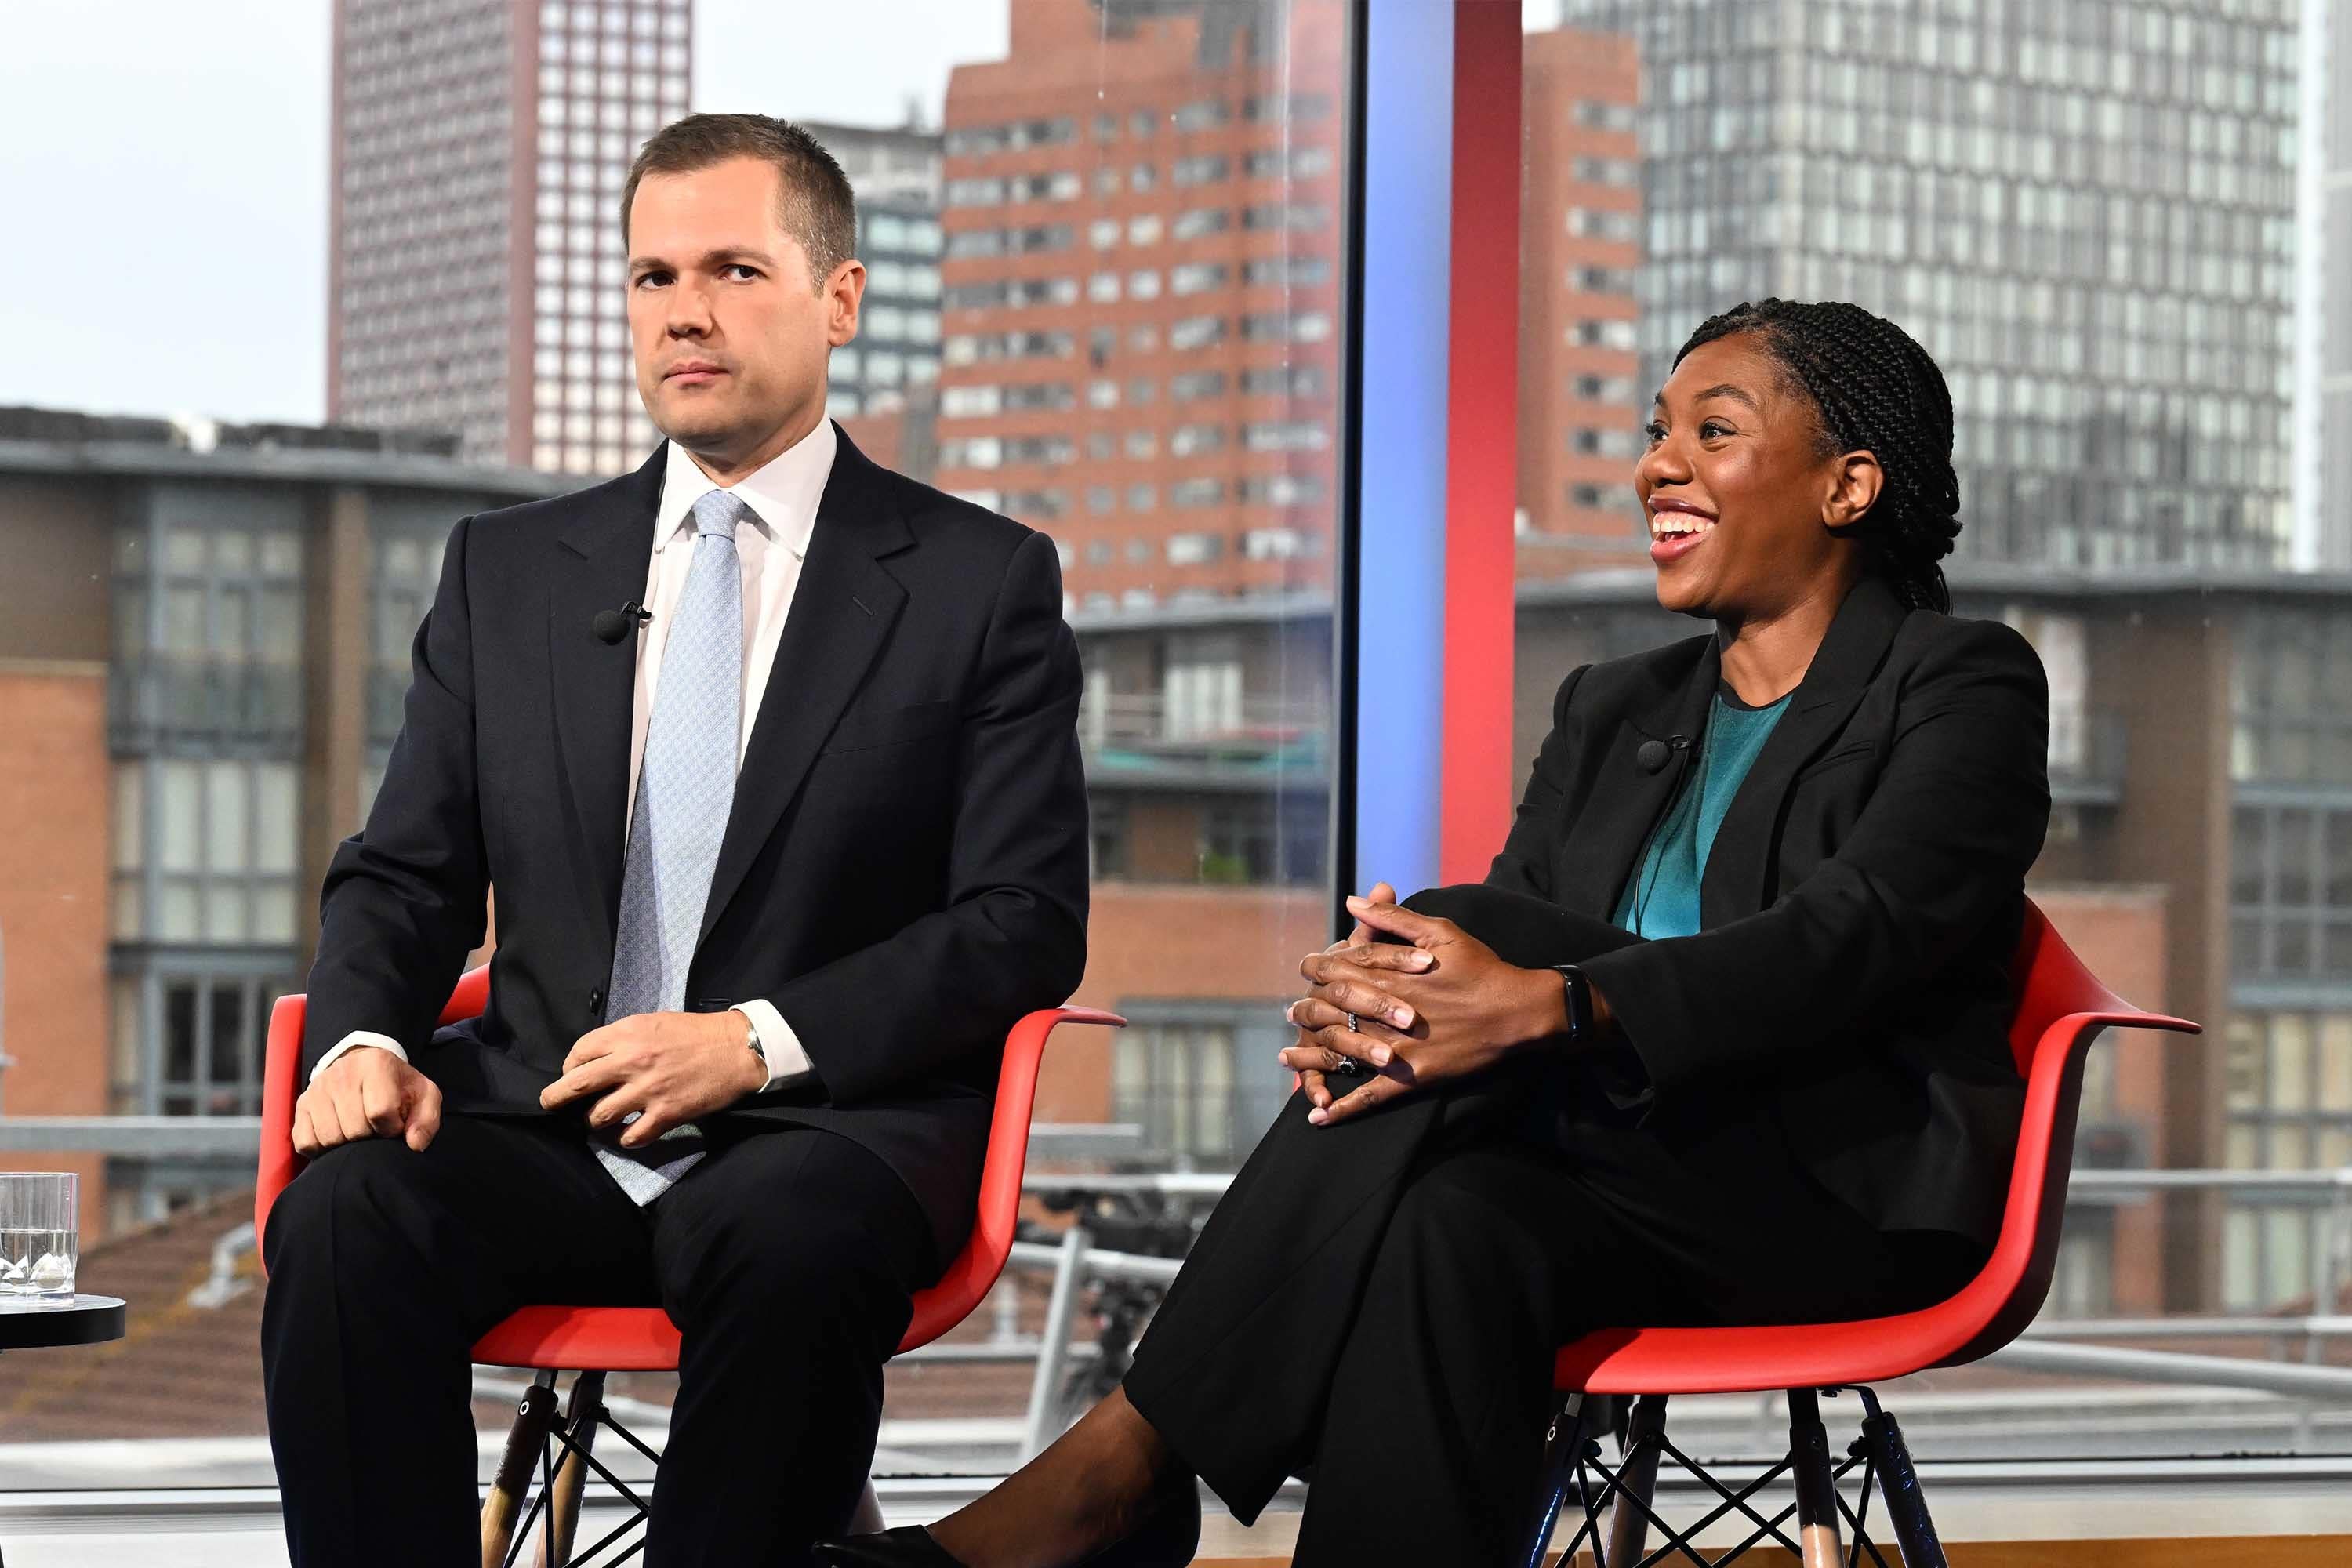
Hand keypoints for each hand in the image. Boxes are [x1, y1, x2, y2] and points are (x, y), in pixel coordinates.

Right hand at [294, 1045, 443, 1155]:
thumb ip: (426, 1119)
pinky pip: (305, 1143)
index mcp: (376, 1064)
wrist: (364, 1066)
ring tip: (358, 1129)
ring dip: (347, 1143)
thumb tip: (415, 1145)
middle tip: (375, 1127)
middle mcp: (342, 1073)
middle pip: (355, 1129)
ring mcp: (317, 1089)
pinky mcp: (300, 1106)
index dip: (392, 1127)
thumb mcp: (423, 1095)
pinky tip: (338, 1134)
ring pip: (330, 1138)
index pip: (381, 1111)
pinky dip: (322, 1148)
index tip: (395, 1123)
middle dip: (370, 1136)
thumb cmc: (397, 1085)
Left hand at [539, 1010, 766, 1145]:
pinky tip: (629, 1134)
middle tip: (551, 1103)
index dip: (569, 1066)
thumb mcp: (654, 1022)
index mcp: (628, 1034)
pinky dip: (626, 1139)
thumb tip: (599, 1058)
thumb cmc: (696, 1033)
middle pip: (576, 1085)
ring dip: (595, 1121)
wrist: (737, 1049)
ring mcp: (647, 1091)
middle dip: (556, 1097)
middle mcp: (631, 1061)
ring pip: (598, 1116)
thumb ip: (624, 1038)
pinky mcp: (666, 1114)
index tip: (572, 1073)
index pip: (579, 1053)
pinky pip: (631, 1137)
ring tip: (600, 1120)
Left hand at [1281, 894, 1567, 1127]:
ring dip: (1307, 1058)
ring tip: (1286, 1058)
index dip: (1316, 969)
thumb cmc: (1481, 968)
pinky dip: (1342, 1108)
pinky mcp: (1411, 1077)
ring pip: (1338, 1052)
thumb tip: (1355, 900)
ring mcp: (1394, 1046)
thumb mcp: (1440, 931)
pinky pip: (1369, 1096)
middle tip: (1290, 1014)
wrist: (1517, 1012)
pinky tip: (1318, 1118)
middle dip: (1304, 1011)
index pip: (1337, 969)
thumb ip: (1394, 917)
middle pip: (1329, 1010)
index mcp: (1388, 974)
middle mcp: (1383, 1011)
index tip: (1305, 970)